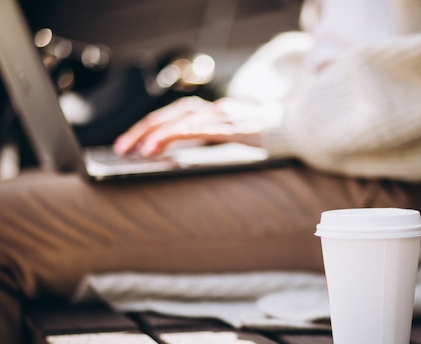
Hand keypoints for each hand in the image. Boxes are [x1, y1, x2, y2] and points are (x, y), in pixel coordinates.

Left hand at [113, 96, 263, 155]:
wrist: (299, 130)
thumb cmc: (265, 137)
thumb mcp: (231, 138)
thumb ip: (207, 140)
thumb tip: (176, 157)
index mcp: (212, 111)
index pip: (171, 115)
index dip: (146, 128)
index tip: (126, 144)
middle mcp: (217, 109)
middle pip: (172, 113)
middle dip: (144, 130)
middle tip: (122, 149)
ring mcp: (229, 117)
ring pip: (187, 118)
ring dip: (161, 133)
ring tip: (142, 150)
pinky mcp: (240, 128)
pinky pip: (210, 128)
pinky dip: (187, 132)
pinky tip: (171, 140)